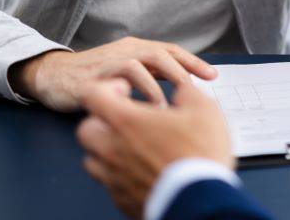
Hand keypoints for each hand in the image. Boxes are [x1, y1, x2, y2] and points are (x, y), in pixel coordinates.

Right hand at [9, 36, 216, 111]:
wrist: (53, 77)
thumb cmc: (94, 77)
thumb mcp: (127, 73)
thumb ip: (152, 75)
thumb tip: (184, 86)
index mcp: (136, 48)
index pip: (171, 51)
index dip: (193, 62)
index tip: (213, 75)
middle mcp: (126, 50)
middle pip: (162, 53)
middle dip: (184, 69)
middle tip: (199, 89)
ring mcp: (110, 61)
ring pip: (143, 62)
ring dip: (160, 84)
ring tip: (171, 106)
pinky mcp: (95, 76)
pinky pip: (119, 79)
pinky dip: (134, 91)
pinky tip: (144, 107)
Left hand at [77, 77, 234, 218]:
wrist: (200, 200)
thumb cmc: (199, 155)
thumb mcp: (203, 110)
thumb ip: (187, 93)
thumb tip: (183, 90)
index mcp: (127, 122)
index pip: (93, 95)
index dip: (107, 88)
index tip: (124, 90)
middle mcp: (112, 149)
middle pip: (86, 129)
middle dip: (101, 120)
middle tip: (123, 120)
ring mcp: (114, 178)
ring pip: (92, 160)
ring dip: (105, 150)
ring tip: (129, 147)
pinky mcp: (122, 200)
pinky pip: (109, 184)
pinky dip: (119, 176)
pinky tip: (139, 171)